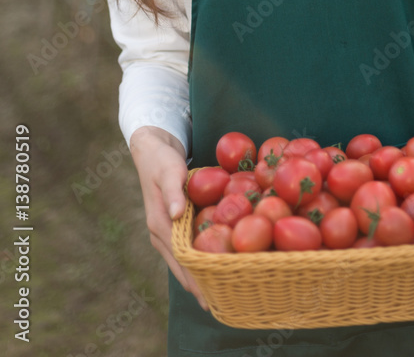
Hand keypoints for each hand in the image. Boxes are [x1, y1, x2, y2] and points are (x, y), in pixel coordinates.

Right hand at [129, 125, 208, 309]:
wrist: (152, 150)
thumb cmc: (163, 160)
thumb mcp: (170, 171)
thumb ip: (174, 192)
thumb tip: (177, 214)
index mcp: (160, 224)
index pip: (179, 259)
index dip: (194, 278)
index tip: (209, 296)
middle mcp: (160, 232)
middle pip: (181, 266)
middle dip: (198, 285)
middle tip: (220, 303)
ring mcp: (165, 230)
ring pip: (182, 260)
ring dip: (198, 275)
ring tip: (219, 292)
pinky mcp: (172, 224)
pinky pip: (185, 247)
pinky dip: (197, 259)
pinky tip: (212, 265)